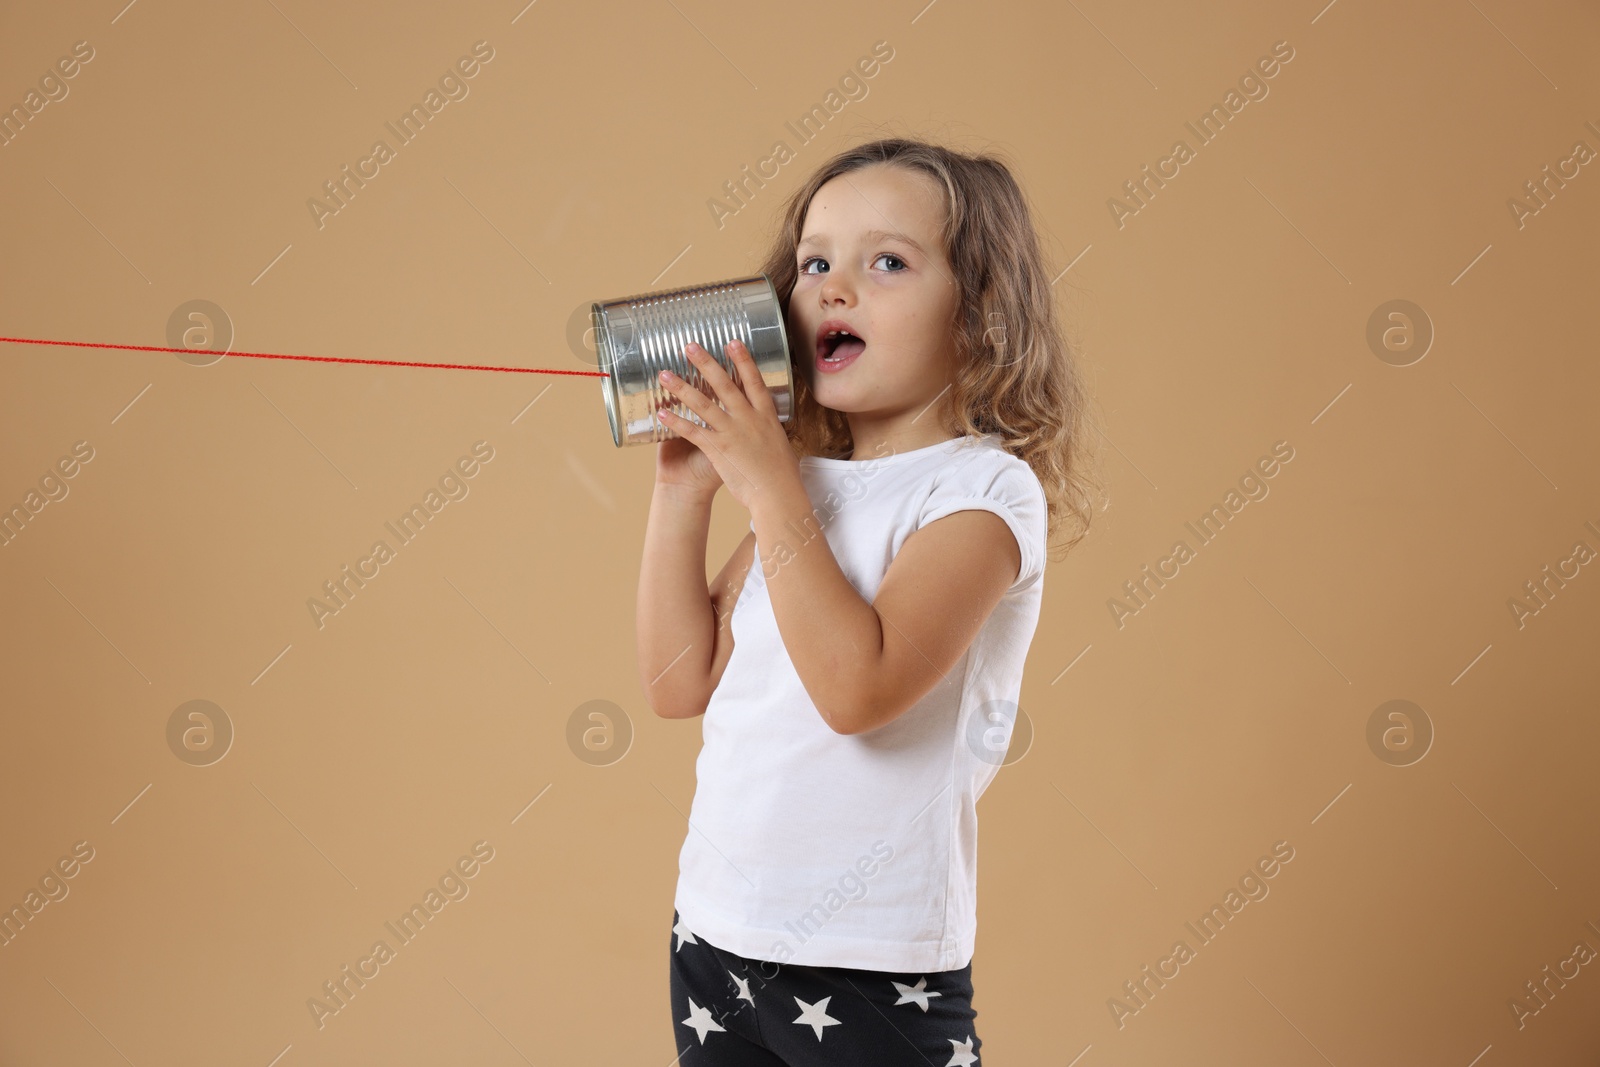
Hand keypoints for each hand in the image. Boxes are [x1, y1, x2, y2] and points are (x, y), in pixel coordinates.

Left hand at [656, 339, 800, 511]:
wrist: (777, 495)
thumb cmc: (782, 477)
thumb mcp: (780, 447)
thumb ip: (769, 434)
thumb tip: (769, 431)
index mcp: (766, 417)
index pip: (754, 381)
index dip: (743, 361)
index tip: (732, 343)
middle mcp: (748, 419)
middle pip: (724, 385)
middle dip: (705, 363)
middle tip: (689, 347)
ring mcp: (732, 432)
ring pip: (703, 404)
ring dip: (682, 387)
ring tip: (665, 374)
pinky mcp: (718, 449)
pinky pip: (692, 431)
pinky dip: (676, 421)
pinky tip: (662, 412)